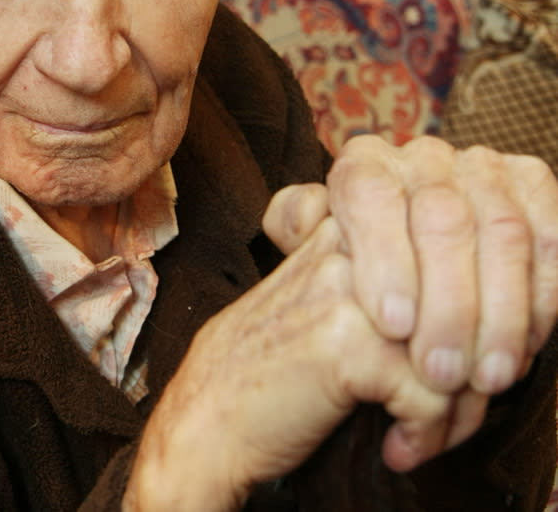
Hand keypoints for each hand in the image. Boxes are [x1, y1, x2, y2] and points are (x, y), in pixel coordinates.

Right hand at [124, 216, 467, 511]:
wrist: (206, 416)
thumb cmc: (264, 365)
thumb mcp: (314, 290)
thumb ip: (370, 270)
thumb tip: (466, 304)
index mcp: (340, 225)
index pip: (440, 252)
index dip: (459, 312)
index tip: (446, 359)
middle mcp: (346, 247)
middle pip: (456, 298)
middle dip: (468, 365)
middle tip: (448, 408)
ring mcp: (346, 292)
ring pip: (454, 348)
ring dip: (454, 410)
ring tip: (423, 434)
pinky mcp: (348, 346)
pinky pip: (431, 393)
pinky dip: (426, 434)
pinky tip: (397, 448)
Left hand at [266, 135, 557, 396]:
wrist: (416, 263)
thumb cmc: (360, 267)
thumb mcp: (316, 245)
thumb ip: (297, 227)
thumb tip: (294, 219)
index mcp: (365, 162)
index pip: (370, 194)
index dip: (383, 257)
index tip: (391, 325)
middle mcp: (424, 156)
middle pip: (441, 218)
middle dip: (446, 303)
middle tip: (441, 373)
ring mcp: (484, 166)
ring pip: (502, 232)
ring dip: (500, 312)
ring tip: (487, 378)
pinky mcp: (534, 186)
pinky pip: (551, 237)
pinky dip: (542, 295)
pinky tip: (526, 344)